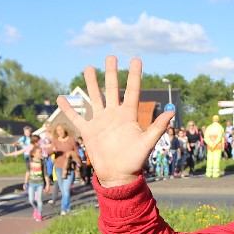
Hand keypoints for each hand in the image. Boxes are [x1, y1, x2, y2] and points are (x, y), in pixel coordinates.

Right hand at [55, 55, 174, 186]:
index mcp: (129, 115)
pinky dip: (69, 109)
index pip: (132, 91)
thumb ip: (157, 127)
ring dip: (91, 83)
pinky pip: (77, 118)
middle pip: (112, 89)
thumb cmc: (135, 161)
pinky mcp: (89, 131)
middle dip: (111, 73)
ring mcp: (100, 122)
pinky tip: (61, 98)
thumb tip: (172, 112)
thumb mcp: (147, 143)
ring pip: (95, 98)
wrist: (118, 176)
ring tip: (89, 67)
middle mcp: (114, 115)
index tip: (135, 59)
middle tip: (110, 57)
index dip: (134, 75)